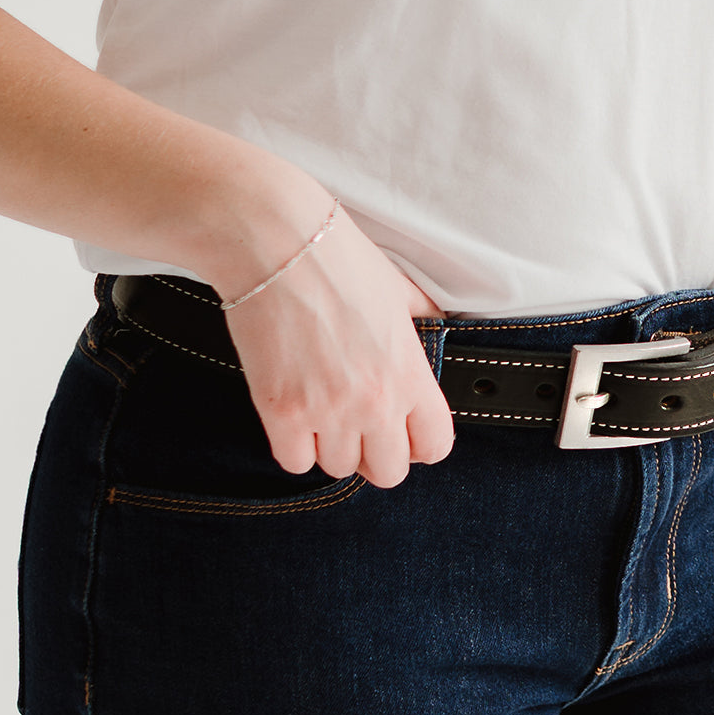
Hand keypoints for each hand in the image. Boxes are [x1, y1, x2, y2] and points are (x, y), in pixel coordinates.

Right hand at [221, 207, 453, 487]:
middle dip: (376, 454)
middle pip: (388, 473)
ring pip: (339, 468)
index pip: (435, 447)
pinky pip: (295, 462)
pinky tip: (293, 415)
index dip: (421, 444)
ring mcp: (327, 411)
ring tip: (323, 410)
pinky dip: (294, 446)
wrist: (275, 241)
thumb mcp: (401, 291)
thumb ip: (425, 323)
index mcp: (410, 375)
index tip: (405, 433)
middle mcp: (375, 402)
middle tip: (361, 428)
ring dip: (332, 446)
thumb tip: (438, 331)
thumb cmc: (338, 259)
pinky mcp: (281, 412)